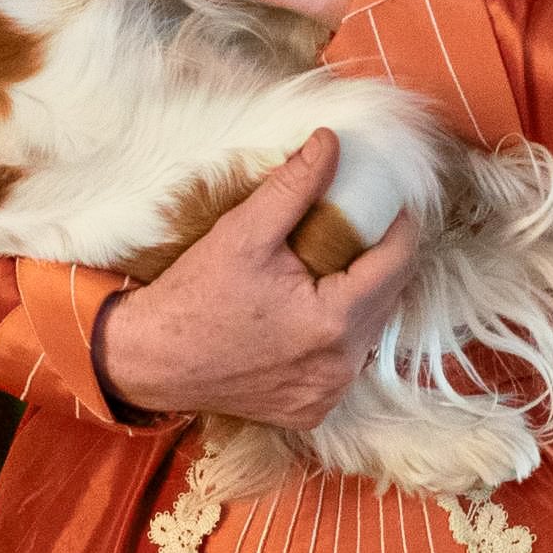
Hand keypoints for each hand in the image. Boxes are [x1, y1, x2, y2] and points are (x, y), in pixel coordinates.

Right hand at [94, 131, 425, 425]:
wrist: (152, 357)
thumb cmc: (195, 294)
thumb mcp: (245, 232)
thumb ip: (295, 186)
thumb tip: (331, 143)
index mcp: (334, 321)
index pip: (397, 263)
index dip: (400, 226)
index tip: (391, 201)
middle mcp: (341, 366)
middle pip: (387, 298)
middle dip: (376, 260)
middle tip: (353, 229)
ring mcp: (327, 394)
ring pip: (367, 332)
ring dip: (358, 298)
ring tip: (326, 269)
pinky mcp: (311, 410)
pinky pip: (342, 363)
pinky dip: (334, 336)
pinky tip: (304, 315)